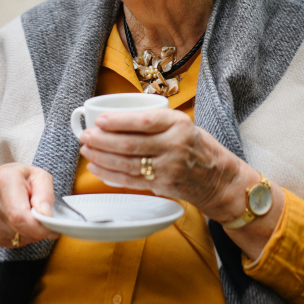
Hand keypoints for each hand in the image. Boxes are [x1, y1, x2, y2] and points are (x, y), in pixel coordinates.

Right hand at [0, 163, 59, 261]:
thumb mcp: (36, 175)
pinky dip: (25, 236)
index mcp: (5, 181)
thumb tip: (47, 214)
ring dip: (33, 232)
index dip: (38, 224)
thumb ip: (45, 192)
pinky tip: (22, 223)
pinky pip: (15, 242)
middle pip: (21, 228)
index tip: (51, 224)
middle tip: (49, 223)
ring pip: (21, 238)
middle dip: (40, 229)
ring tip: (32, 216)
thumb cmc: (16, 180)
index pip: (20, 214)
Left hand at [80, 109, 283, 259]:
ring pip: (127, 163)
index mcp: (179, 124)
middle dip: (102, 140)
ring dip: (102, 157)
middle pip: (130, 143)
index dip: (118, 121)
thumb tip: (116, 118)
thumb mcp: (183, 124)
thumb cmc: (198, 146)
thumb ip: (156, 122)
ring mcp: (169, 168)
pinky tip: (96, 167)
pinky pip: (131, 181)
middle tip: (85, 135)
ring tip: (86, 150)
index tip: (100, 119)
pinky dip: (110, 175)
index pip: (143, 121)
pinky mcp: (162, 186)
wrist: (219, 179)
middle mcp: (174, 145)